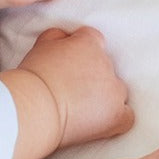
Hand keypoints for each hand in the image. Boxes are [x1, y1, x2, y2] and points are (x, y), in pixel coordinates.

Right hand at [17, 26, 133, 147]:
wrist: (34, 107)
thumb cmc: (32, 78)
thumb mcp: (40, 46)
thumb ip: (57, 37)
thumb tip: (65, 37)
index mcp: (89, 43)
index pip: (92, 40)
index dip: (79, 52)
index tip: (67, 64)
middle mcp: (107, 64)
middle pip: (105, 67)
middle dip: (90, 75)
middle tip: (68, 88)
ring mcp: (114, 90)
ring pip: (116, 90)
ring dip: (103, 96)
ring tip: (80, 107)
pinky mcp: (116, 115)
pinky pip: (126, 115)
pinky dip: (116, 118)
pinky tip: (100, 122)